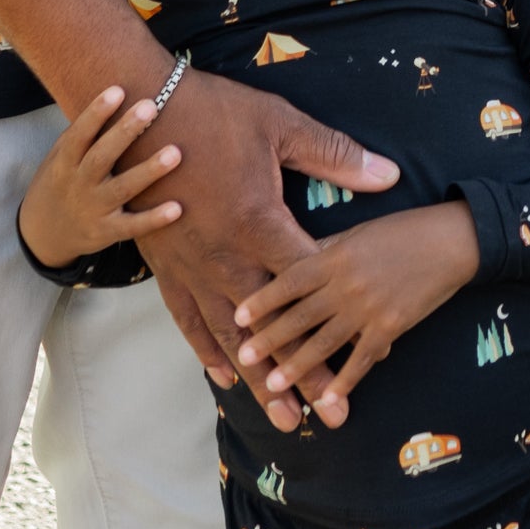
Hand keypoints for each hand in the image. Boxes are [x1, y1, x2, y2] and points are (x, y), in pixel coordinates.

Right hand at [17, 86, 183, 268]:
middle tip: (150, 106)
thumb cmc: (61, 181)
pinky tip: (177, 207)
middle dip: (125, 132)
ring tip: (175, 152)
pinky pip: (133, 226)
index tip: (117, 90)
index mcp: (65, 162)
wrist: (44, 234)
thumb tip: (115, 93)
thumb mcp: (60, 157)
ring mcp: (93, 210)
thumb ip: (83, 133)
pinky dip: (154, 219)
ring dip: (149, 171)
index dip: (96, 113)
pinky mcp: (107, 232)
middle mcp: (78, 184)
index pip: (79, 135)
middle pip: (102, 157)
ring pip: (123, 189)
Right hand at [133, 71, 402, 428]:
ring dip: (256, 379)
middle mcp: (224, 256)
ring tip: (281, 416)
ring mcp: (191, 266)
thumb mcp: (280, 125)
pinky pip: (186, 318)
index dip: (335, 327)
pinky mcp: (166, 266)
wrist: (141, 109)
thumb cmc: (215, 112)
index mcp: (258, 222)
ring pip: (229, 336)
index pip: (307, 287)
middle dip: (302, 375)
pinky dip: (206, 349)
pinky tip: (223, 376)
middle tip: (327, 419)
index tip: (361, 364)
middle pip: (272, 329)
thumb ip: (334, 156)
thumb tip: (388, 175)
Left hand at [231, 202, 480, 410]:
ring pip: (324, 342)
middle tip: (244, 356)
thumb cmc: (402, 231)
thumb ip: (326, 251)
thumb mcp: (358, 233)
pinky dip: (344, 381)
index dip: (263, 300)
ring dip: (297, 365)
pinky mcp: (391, 327)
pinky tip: (328, 398)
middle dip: (269, 338)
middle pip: (300, 316)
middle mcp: (346, 284)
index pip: (289, 281)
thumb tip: (294, 262)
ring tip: (272, 383)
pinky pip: (362, 359)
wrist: (451, 242)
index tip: (238, 316)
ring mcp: (368, 308)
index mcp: (335, 256)